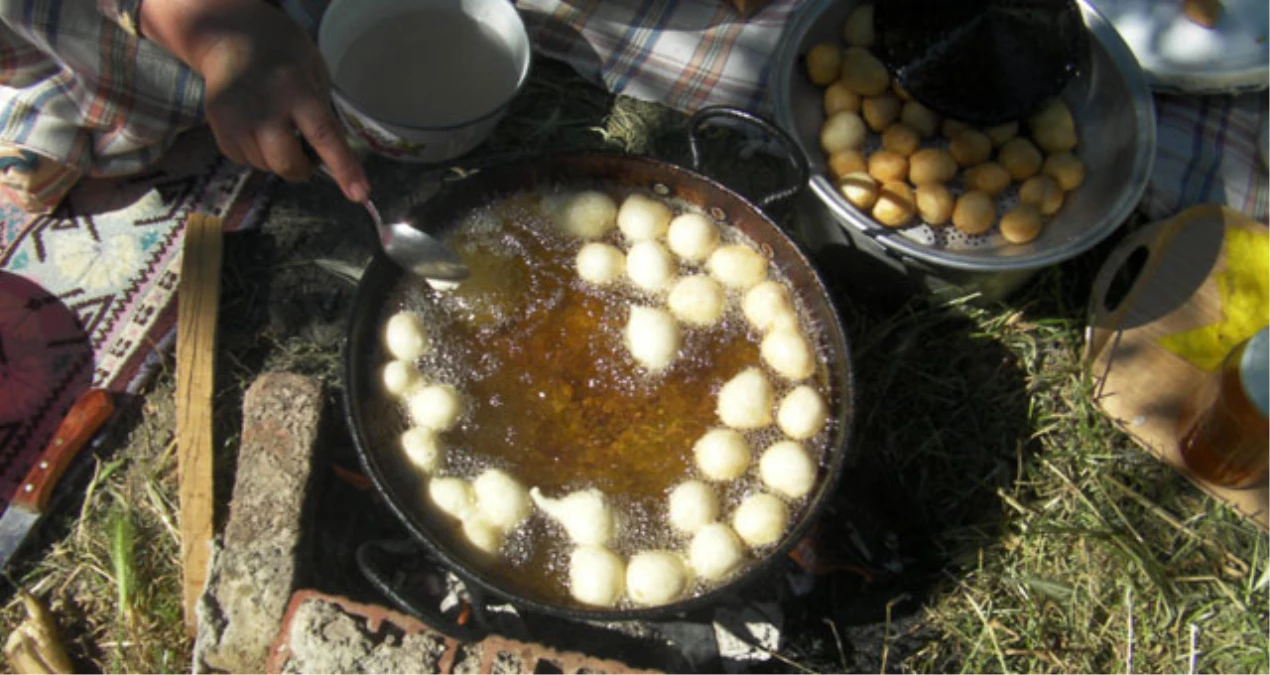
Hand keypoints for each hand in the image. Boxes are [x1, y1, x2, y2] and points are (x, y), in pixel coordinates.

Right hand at [141, 1, 368, 201]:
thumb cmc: (283, 57)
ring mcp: (236, 121)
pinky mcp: (218, 130)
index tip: (360, 194)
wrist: (230, 38)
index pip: (324, 136)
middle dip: (302, 166)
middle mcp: (264, 109)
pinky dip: (257, 152)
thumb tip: (333, 160)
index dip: (344, 168)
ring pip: (266, 166)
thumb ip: (324, 115)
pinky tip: (256, 126)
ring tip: (276, 125)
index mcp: (296, 90)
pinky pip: (246, 160)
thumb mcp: (315, 74)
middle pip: (288, 163)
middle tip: (306, 149)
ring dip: (278, 157)